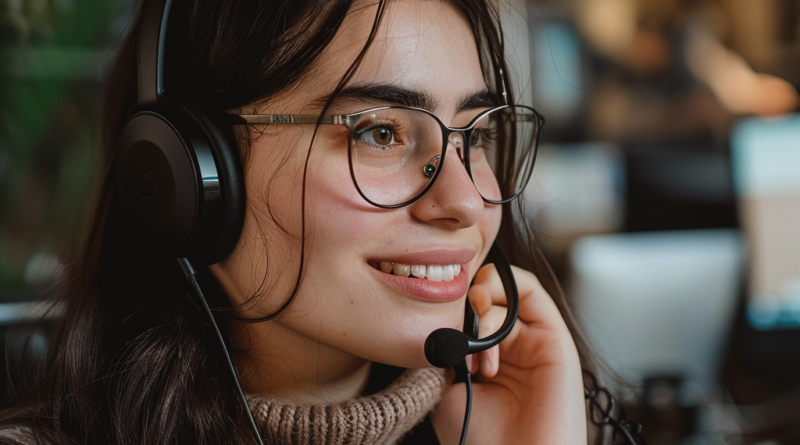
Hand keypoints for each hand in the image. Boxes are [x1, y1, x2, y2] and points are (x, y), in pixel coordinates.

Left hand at [431, 264, 586, 443]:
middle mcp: (513, 346)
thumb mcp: (446, 390)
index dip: (450, 307)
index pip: (469, 311)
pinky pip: (533, 292)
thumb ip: (446, 351)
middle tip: (454, 335)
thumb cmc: (482, 440)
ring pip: (506, 290)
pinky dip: (506, 286)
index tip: (434, 330)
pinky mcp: (555, 338)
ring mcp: (534, 340)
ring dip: (482, 299)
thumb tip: (441, 320)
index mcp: (488, 357)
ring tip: (473, 340)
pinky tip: (486, 314)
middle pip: (487, 296)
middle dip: (464, 306)